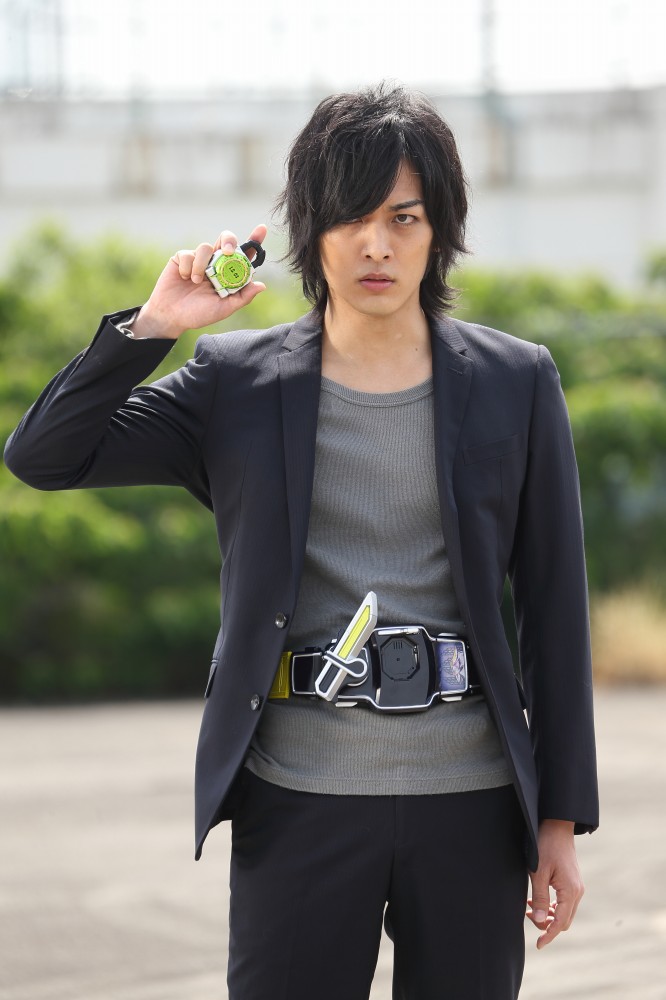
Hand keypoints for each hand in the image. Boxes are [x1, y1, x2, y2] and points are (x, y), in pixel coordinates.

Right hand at [132, 224, 267, 338]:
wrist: (171, 316)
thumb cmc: (199, 313)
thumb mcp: (224, 308)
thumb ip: (242, 297)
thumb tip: (262, 285)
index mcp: (229, 273)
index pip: (244, 254)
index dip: (254, 240)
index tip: (262, 229)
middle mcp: (216, 263)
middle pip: (227, 240)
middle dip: (230, 240)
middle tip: (229, 251)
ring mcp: (199, 259)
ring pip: (206, 247)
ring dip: (202, 265)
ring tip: (196, 282)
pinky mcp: (183, 257)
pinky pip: (189, 253)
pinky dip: (188, 267)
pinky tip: (184, 278)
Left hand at [527, 819, 583, 949]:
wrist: (557, 826)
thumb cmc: (546, 846)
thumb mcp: (538, 872)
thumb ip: (539, 897)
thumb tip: (538, 920)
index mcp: (570, 891)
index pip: (560, 922)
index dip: (549, 935)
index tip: (538, 945)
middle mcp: (577, 892)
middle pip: (564, 920)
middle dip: (547, 924)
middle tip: (527, 916)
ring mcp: (576, 887)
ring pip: (564, 912)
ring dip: (548, 915)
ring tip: (529, 907)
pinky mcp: (572, 882)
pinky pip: (564, 902)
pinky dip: (551, 906)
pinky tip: (536, 900)